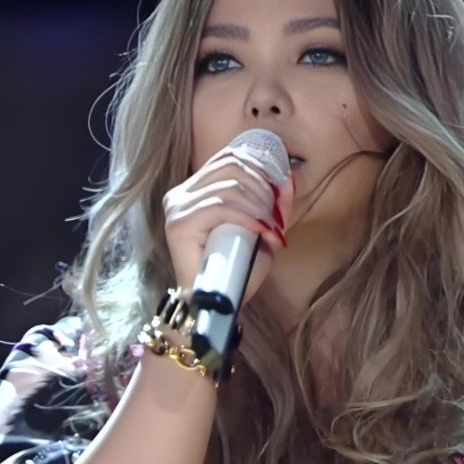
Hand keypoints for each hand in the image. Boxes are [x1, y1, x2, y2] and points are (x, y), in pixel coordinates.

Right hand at [163, 146, 292, 302]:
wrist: (215, 305)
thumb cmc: (234, 269)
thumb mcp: (260, 229)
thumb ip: (273, 204)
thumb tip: (287, 177)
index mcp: (194, 190)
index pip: (227, 157)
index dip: (259, 165)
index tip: (280, 186)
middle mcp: (180, 194)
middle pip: (231, 167)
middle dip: (263, 187)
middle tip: (277, 214)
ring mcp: (177, 208)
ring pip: (229, 187)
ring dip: (259, 205)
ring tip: (271, 228)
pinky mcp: (179, 224)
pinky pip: (220, 207)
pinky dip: (247, 217)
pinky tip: (261, 230)